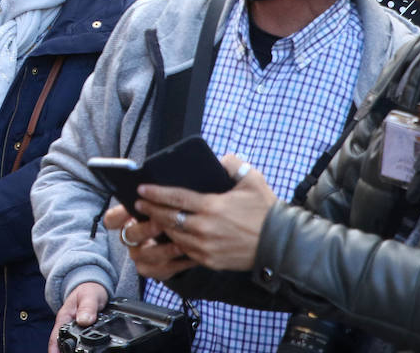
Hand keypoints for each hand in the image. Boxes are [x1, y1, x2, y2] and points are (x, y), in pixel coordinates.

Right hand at [50, 282, 109, 352]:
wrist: (93, 287)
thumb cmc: (90, 290)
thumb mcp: (90, 296)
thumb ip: (87, 307)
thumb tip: (84, 320)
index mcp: (64, 317)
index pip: (55, 338)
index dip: (54, 350)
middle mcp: (66, 324)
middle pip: (59, 344)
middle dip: (61, 352)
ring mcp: (72, 328)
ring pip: (67, 344)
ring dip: (68, 350)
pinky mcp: (80, 330)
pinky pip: (76, 341)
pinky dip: (77, 348)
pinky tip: (82, 351)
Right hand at [101, 204, 197, 280]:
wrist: (183, 240)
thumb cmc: (171, 217)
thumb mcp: (164, 206)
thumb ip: (159, 200)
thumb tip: (157, 188)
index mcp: (127, 220)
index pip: (112, 219)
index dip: (119, 215)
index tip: (136, 205)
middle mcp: (130, 238)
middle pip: (130, 235)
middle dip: (146, 229)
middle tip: (161, 223)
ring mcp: (139, 255)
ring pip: (145, 255)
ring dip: (163, 250)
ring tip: (181, 244)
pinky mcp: (151, 270)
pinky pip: (160, 270)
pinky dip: (176, 264)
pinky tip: (190, 257)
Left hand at [133, 154, 277, 271]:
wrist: (280, 244)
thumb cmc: (266, 210)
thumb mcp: (253, 180)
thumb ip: (233, 164)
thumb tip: (219, 158)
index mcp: (212, 206)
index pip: (175, 198)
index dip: (156, 193)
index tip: (141, 189)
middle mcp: (205, 228)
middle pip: (168, 218)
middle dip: (151, 210)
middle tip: (139, 204)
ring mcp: (206, 247)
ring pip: (174, 235)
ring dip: (160, 226)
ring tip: (150, 218)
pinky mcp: (209, 260)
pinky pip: (185, 250)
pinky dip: (175, 242)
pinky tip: (169, 235)